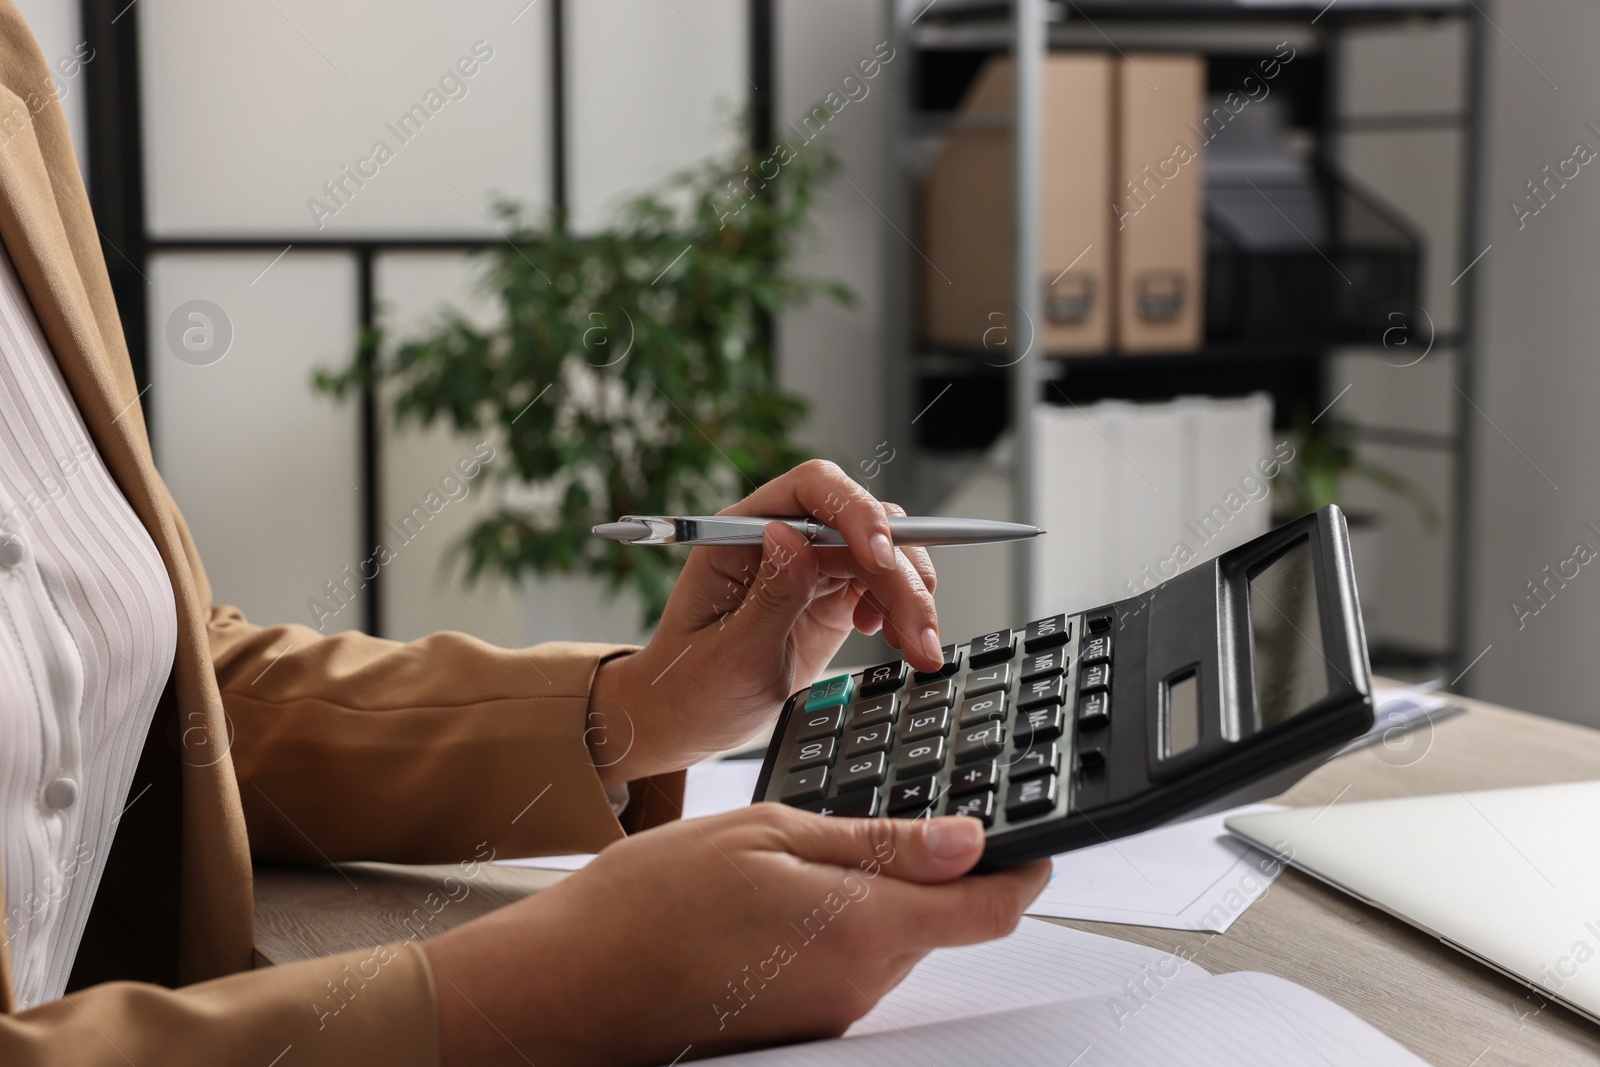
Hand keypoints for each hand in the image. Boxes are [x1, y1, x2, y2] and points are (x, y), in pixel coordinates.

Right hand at [423, 807, 1049, 1065]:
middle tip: (871, 818)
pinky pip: (849, 965)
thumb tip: (966, 839)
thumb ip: (877, 842)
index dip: (1025, 870)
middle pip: (938, 923)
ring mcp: (830, 1013)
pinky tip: (773, 900)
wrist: (571, 984)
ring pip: (891, 942)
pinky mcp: (802, 1024)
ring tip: (795, 858)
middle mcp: (859, 986)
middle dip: (926, 870)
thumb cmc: (651, 901)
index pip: (988, 910)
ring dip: (872, 896)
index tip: (1034, 838)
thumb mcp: (769, 832)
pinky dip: (835, 924)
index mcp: (862, 928)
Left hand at [587, 460, 942, 785]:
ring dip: (910, 595)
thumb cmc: (690, 689)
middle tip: (919, 632)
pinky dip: (902, 609)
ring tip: (919, 647)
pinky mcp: (831, 595)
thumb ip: (769, 598)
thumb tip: (795, 537)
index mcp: (740, 535)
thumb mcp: (729, 656)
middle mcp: (779, 539)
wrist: (688, 721)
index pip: (809, 490)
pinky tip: (895, 639)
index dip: (854, 510)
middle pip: (859, 524)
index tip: (880, 554)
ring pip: (882, 553)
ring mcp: (809, 566)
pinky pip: (883, 584)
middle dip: (898, 573)